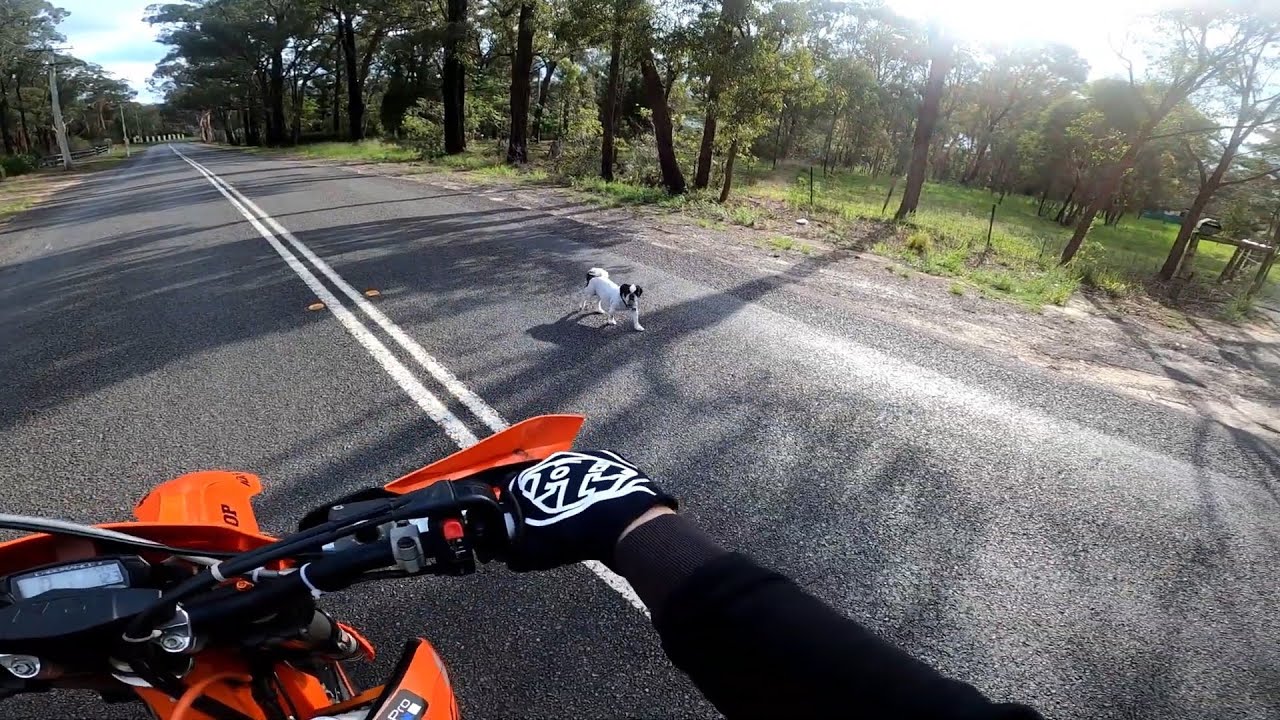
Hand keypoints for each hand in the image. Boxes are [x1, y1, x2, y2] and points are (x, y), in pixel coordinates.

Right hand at [501, 450, 675, 571]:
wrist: (623, 520)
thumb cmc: (574, 535)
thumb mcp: (536, 551)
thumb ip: (518, 548)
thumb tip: (511, 554)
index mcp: (529, 479)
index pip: (511, 488)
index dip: (515, 508)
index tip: (521, 524)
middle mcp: (552, 462)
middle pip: (543, 479)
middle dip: (545, 498)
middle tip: (554, 522)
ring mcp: (582, 457)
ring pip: (572, 474)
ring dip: (573, 490)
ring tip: (582, 515)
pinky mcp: (610, 458)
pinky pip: (597, 472)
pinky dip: (597, 486)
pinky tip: (603, 504)